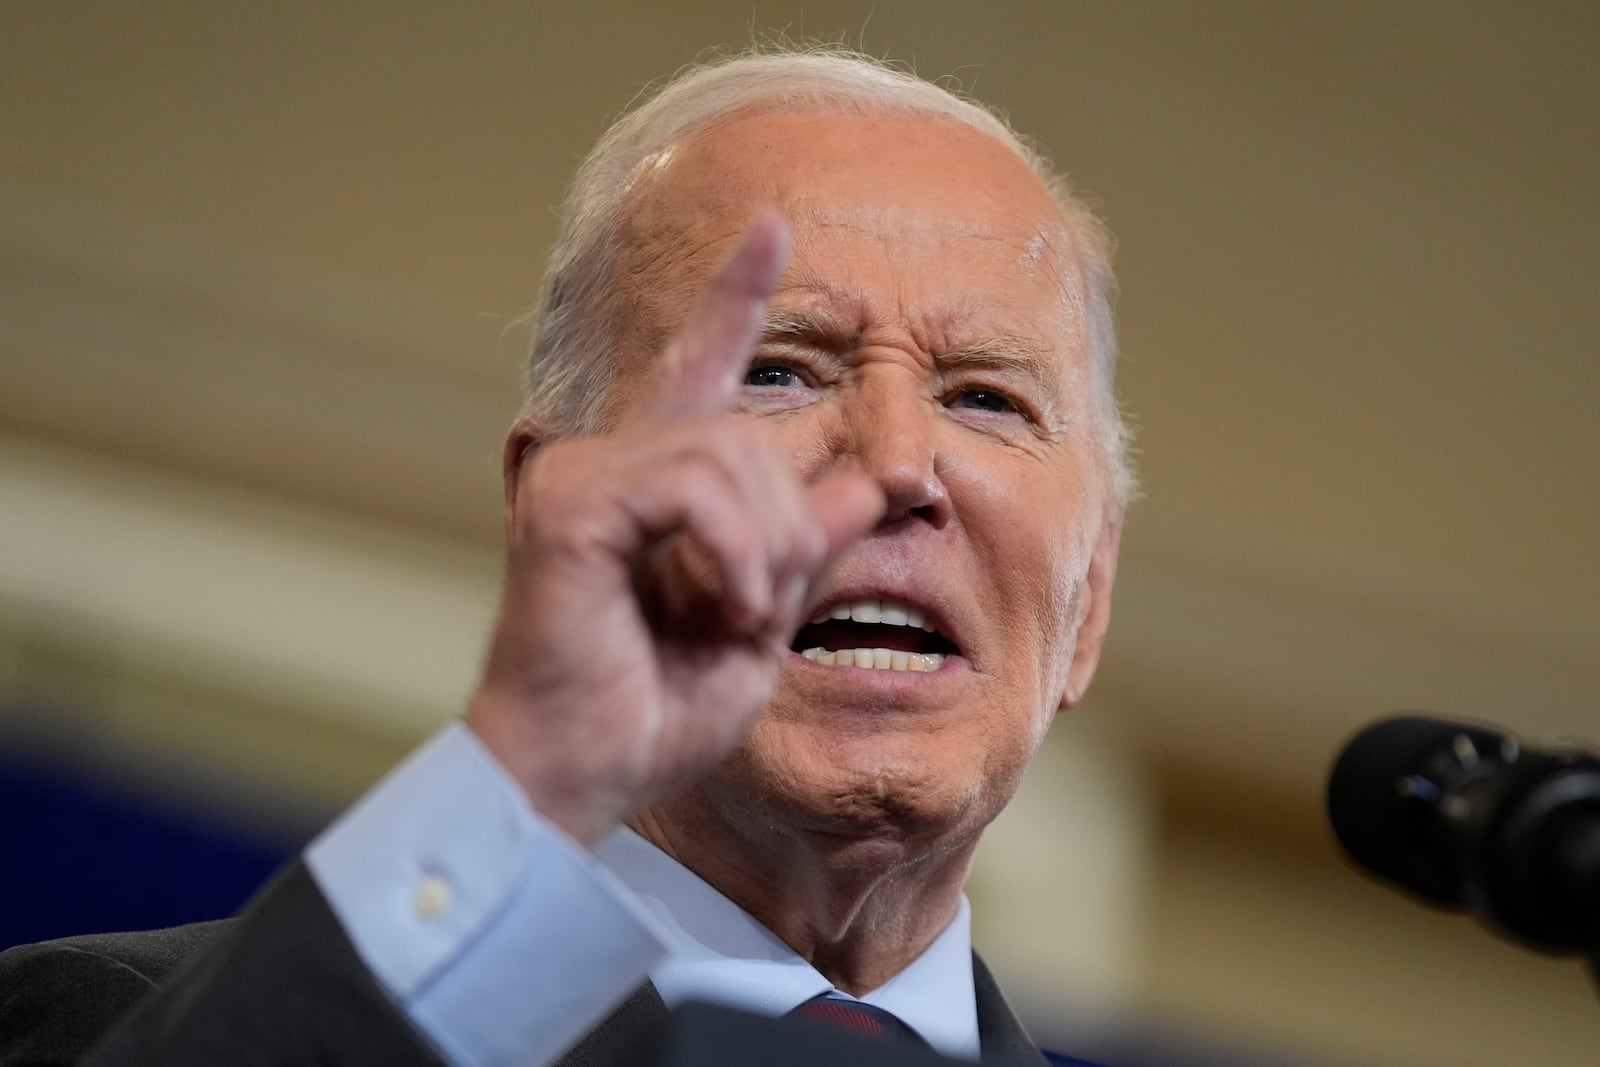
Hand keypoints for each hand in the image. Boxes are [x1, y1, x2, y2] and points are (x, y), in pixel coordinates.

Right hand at [466, 211, 884, 845]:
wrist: (581, 775)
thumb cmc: (653, 712)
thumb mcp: (761, 620)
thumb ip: (808, 546)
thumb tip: (874, 478)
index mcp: (658, 486)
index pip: (701, 367)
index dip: (736, 296)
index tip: (773, 227)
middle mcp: (613, 464)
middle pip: (749, 434)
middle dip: (788, 527)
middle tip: (759, 611)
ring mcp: (584, 476)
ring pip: (729, 454)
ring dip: (765, 549)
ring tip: (738, 617)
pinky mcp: (572, 504)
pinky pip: (692, 485)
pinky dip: (731, 550)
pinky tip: (722, 607)